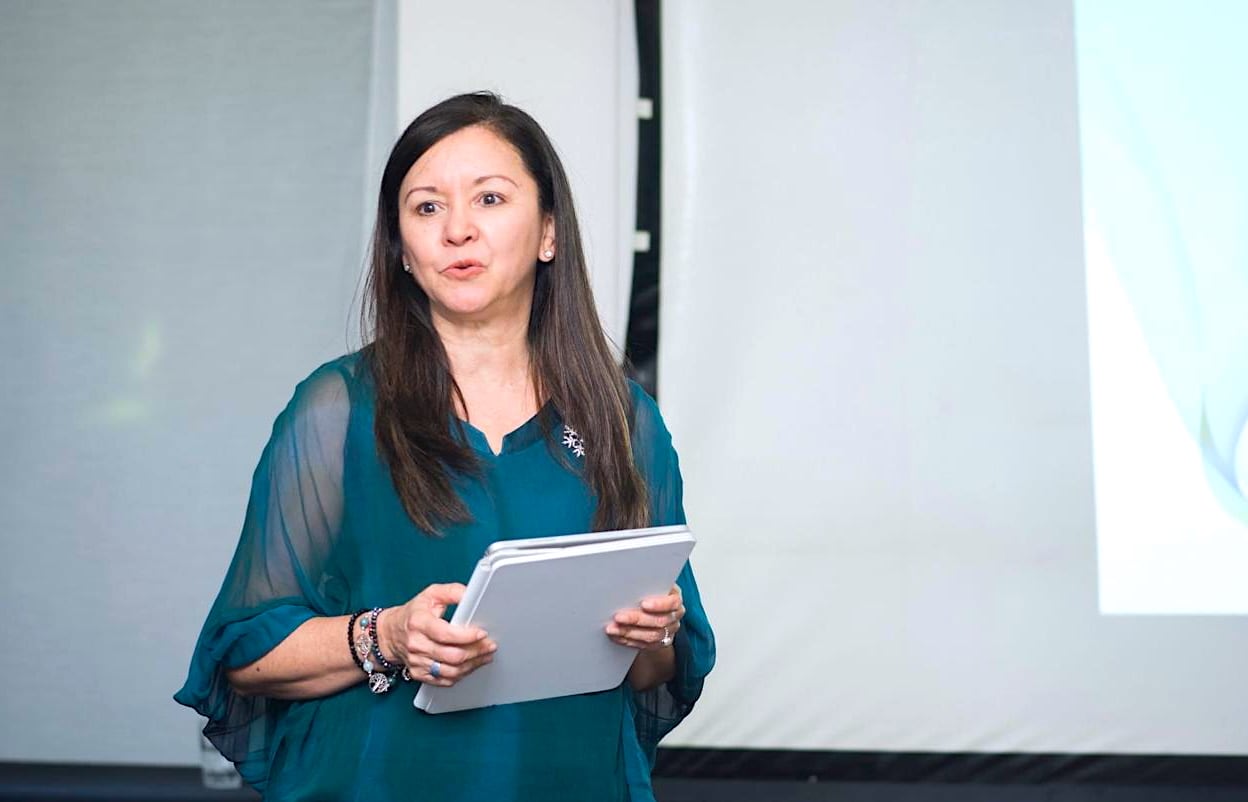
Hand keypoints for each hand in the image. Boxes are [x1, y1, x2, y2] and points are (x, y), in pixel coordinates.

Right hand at [378, 583, 495, 685]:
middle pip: (451, 655)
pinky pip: (445, 680)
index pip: (445, 634)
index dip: (467, 636)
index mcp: (419, 623)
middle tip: (490, 645)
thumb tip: (471, 595)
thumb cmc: (414, 613)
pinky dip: (461, 675)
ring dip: (472, 665)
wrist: (391, 633)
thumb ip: (453, 592)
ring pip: (450, 671)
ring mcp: (417, 662)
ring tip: (485, 656)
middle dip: (476, 651)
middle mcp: (416, 645)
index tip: (482, 633)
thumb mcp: (431, 594)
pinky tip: (471, 665)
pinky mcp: (419, 674)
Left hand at [606, 584, 683, 650]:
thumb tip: (626, 584)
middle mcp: (674, 616)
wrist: (654, 609)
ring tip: (612, 629)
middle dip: (636, 619)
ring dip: (629, 632)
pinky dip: (628, 641)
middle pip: (659, 621)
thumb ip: (644, 585)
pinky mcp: (660, 643)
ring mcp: (669, 631)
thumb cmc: (650, 592)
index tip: (643, 604)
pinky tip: (616, 636)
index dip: (659, 604)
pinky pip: (645, 645)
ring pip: (651, 636)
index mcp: (675, 599)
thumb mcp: (650, 584)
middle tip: (618, 617)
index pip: (672, 603)